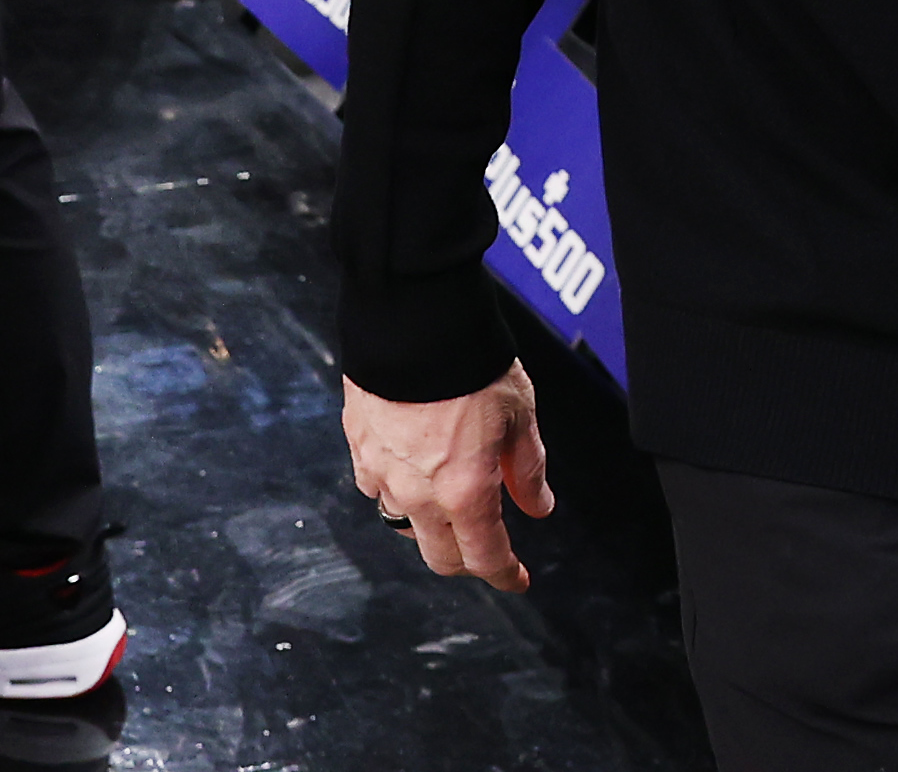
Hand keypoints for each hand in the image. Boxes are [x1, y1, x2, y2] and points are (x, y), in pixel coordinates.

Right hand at [344, 364, 553, 590]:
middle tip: (487, 548)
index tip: (518, 579)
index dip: (506, 575)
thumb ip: (527, 469)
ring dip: (430, 525)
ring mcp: (383, 472)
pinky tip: (411, 470)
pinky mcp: (358, 445)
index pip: (486, 558)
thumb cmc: (471, 362)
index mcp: (465, 492)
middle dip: (468, 561)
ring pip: (405, 524)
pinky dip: (395, 489)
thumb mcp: (520, 415)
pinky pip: (375, 486)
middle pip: (441, 556)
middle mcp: (419, 494)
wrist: (414, 318)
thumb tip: (539, 505)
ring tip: (449, 503)